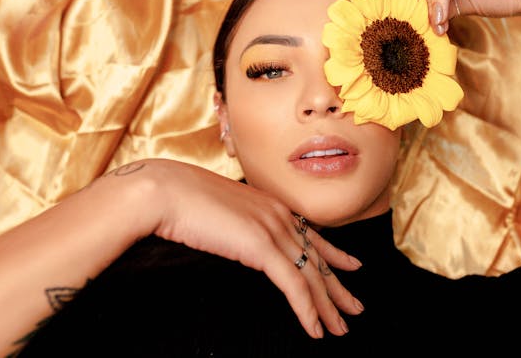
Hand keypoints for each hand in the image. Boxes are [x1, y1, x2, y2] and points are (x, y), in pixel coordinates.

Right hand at [134, 159, 363, 338]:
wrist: (165, 191)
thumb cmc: (181, 200)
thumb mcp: (221, 211)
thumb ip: (240, 224)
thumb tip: (241, 239)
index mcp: (271, 205)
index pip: (312, 235)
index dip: (335, 254)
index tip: (352, 266)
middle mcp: (280, 215)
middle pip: (319, 258)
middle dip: (339, 287)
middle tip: (356, 308)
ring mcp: (273, 230)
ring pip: (312, 276)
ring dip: (328, 307)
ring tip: (340, 329)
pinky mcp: (262, 247)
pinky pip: (294, 286)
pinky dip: (307, 311)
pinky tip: (315, 330)